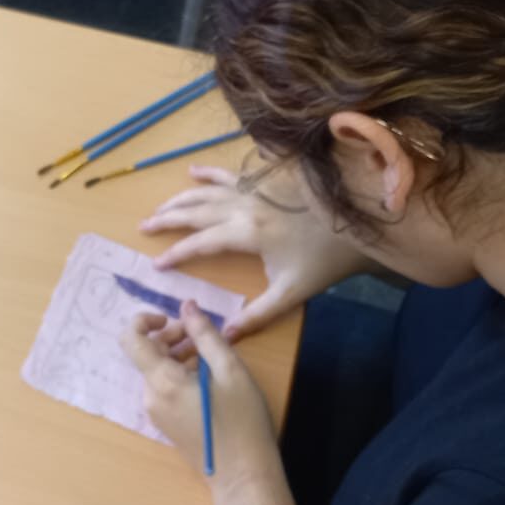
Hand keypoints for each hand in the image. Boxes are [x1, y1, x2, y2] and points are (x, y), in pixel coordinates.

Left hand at [120, 301, 279, 484]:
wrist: (242, 475)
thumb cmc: (241, 420)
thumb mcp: (230, 370)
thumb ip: (206, 334)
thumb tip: (187, 306)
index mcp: (163, 381)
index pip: (130, 339)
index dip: (144, 320)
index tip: (172, 319)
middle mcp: (151, 396)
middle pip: (147, 354)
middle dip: (170, 336)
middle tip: (203, 335)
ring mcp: (156, 413)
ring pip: (157, 371)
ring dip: (178, 355)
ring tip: (212, 356)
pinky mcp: (166, 423)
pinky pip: (164, 389)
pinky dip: (180, 374)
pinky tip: (209, 379)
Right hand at [141, 165, 369, 339]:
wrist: (361, 219)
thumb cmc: (328, 258)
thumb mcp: (293, 291)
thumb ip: (258, 313)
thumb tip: (226, 334)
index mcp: (247, 233)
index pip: (200, 243)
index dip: (176, 253)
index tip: (156, 264)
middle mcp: (244, 205)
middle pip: (195, 210)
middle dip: (167, 219)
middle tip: (144, 226)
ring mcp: (255, 187)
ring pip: (207, 190)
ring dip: (180, 198)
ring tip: (159, 207)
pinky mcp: (266, 178)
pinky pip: (230, 172)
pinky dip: (209, 172)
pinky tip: (192, 170)